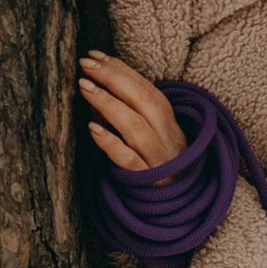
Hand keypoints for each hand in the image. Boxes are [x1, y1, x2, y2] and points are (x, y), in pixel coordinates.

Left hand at [78, 52, 184, 174]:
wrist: (182, 212)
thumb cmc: (159, 169)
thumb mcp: (152, 138)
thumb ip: (128, 115)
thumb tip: (96, 89)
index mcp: (170, 124)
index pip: (148, 89)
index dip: (122, 70)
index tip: (96, 55)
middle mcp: (169, 139)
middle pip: (145, 101)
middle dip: (115, 78)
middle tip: (86, 64)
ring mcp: (159, 162)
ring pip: (137, 128)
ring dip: (110, 104)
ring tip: (84, 87)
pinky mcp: (148, 184)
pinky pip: (129, 162)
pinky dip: (112, 143)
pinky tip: (92, 129)